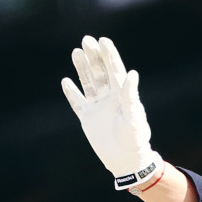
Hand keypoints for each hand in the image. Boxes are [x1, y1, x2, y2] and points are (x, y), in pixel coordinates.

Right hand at [60, 35, 157, 184]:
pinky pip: (77, 102)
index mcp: (123, 95)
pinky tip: (66, 81)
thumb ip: (131, 96)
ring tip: (76, 52)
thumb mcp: (134, 117)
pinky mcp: (87, 118)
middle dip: (94, 56)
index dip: (110, 55)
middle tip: (86, 40)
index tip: (103, 40)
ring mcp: (98, 107)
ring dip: (83, 68)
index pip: (115, 70)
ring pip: (88, 83)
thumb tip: (132, 74)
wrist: (126, 161)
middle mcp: (110, 98)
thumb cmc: (135, 140)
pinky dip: (72, 92)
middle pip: (100, 72)